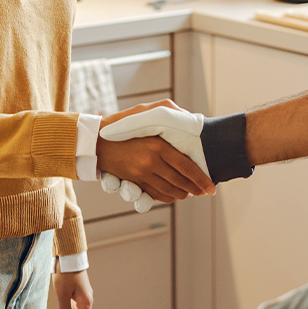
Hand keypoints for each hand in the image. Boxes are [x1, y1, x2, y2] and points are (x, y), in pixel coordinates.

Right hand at [96, 106, 214, 204]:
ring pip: (169, 191)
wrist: (96, 140)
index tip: (211, 186)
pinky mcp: (134, 181)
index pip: (186, 167)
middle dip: (195, 189)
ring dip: (183, 194)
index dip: (201, 179)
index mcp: (158, 145)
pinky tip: (175, 194)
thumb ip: (169, 112)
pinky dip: (168, 197)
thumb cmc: (123, 122)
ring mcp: (141, 174)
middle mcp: (150, 162)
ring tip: (192, 193)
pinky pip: (156, 194)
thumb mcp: (145, 112)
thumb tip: (191, 118)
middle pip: (180, 182)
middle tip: (205, 191)